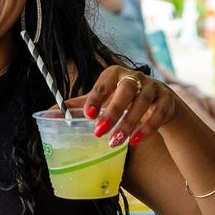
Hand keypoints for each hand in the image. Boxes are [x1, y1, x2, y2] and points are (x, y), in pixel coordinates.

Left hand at [64, 65, 179, 147]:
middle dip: (113, 111)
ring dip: (129, 123)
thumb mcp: (102, 100)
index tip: (88, 115)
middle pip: (125, 90)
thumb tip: (47, 113)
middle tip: (99, 132)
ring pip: (142, 103)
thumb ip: (79, 106)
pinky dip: (147, 127)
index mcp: (115, 74)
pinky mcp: (166, 100)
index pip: (104, 83)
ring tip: (116, 141)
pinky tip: (135, 141)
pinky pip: (158, 113)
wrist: (158, 100)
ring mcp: (152, 87)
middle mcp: (135, 77)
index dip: (96, 98)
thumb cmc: (123, 99)